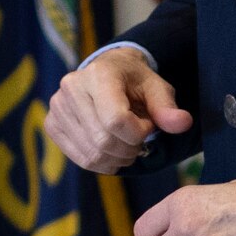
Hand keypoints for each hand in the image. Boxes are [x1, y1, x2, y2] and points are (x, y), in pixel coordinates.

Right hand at [45, 47, 194, 173]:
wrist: (107, 72)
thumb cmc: (135, 81)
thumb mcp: (156, 88)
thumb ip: (167, 108)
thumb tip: (183, 124)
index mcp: (99, 74)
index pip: (116, 120)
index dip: (138, 133)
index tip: (148, 126)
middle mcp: (72, 87)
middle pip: (103, 141)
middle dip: (129, 149)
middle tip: (139, 141)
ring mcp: (58, 106)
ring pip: (91, 154)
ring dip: (116, 159)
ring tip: (126, 145)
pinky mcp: (52, 123)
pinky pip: (79, 158)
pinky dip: (101, 163)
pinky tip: (112, 151)